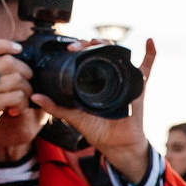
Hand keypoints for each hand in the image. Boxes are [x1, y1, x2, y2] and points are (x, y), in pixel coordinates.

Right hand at [0, 38, 38, 156]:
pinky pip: (17, 97)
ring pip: (16, 80)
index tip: (18, 48)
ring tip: (20, 100)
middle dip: (25, 70)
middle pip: (7, 62)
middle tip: (26, 82)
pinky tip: (15, 110)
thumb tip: (11, 62)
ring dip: (26, 90)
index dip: (2, 44)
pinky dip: (22, 103)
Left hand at [36, 38, 157, 185]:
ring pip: (119, 55)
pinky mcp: (138, 87)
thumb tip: (35, 96)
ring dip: (110, 44)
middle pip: (101, 51)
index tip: (69, 48)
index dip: (79, 48)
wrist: (116, 144)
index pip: (86, 58)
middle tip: (80, 45)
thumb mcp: (73, 116)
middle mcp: (108, 77)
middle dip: (90, 43)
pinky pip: (147, 68)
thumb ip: (55, 107)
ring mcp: (124, 79)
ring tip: (99, 41)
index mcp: (93, 81)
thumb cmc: (97, 130)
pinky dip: (150, 54)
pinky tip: (149, 42)